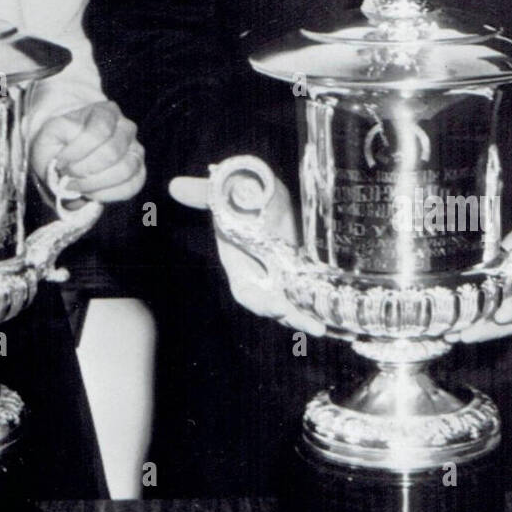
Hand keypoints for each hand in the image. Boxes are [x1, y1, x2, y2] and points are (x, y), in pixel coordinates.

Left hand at [31, 101, 144, 203]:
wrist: (71, 155)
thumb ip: (55, 138)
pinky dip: (108, 194)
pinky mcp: (139, 172)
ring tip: (78, 186)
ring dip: (95, 184)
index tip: (60, 163)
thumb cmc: (61, 144)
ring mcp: (136, 150)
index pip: (98, 131)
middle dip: (85, 171)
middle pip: (112, 152)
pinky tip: (91, 193)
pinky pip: (131, 186)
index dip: (77, 152)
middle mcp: (126, 127)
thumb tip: (67, 157)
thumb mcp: (50, 134)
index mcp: (105, 111)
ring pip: (125, 170)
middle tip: (68, 177)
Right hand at [171, 172, 325, 336]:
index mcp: (240, 261)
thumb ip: (204, 192)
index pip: (247, 290)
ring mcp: (282, 274)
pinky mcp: (302, 269)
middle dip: (292, 317)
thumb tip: (175, 185)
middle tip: (315, 326)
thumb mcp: (227, 188)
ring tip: (323, 324)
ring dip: (309, 314)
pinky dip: (321, 301)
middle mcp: (261, 274)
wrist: (263, 189)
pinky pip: (310, 292)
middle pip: (275, 305)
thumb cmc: (242, 190)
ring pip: (294, 303)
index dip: (260, 301)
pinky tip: (336, 309)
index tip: (277, 306)